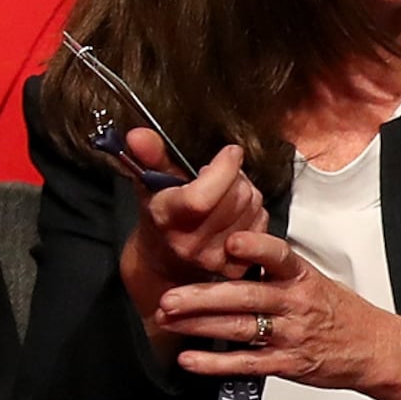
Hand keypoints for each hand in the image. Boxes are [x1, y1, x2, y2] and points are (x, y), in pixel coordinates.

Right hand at [114, 136, 271, 331]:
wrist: (166, 258)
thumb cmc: (160, 214)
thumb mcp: (150, 181)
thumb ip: (149, 156)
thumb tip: (138, 134)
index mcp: (166, 218)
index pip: (202, 197)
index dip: (224, 168)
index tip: (230, 151)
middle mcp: (190, 243)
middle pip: (238, 196)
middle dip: (235, 176)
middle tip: (221, 175)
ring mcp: (215, 257)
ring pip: (255, 207)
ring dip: (246, 193)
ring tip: (225, 194)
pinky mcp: (237, 266)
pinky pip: (262, 224)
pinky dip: (254, 212)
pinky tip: (235, 213)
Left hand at [160, 233, 400, 399]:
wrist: (375, 349)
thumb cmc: (340, 312)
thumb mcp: (315, 280)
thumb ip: (275, 271)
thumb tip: (232, 254)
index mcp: (302, 277)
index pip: (279, 257)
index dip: (257, 249)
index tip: (232, 243)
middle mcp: (295, 304)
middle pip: (245, 297)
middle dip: (202, 297)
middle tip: (168, 297)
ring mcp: (291, 335)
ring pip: (239, 328)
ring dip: (199, 325)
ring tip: (166, 320)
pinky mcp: (288, 364)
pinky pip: (247, 364)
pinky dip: (216, 363)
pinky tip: (190, 360)